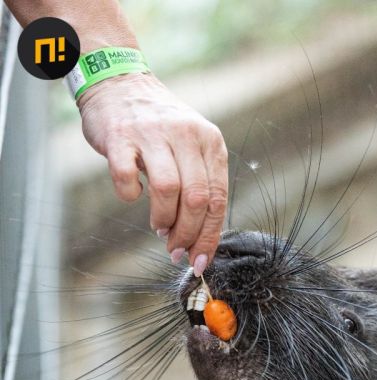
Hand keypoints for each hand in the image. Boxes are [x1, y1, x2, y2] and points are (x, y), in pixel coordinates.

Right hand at [78, 72, 227, 275]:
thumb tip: (197, 242)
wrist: (119, 84)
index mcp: (210, 142)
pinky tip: (132, 195)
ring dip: (163, 219)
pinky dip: (130, 195)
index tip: (200, 260)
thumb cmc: (158, 129)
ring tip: (158, 226)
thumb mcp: (191, 148)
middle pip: (197, 199)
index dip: (209, 236)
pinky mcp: (120, 136)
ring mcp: (152, 133)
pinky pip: (127, 177)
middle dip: (187, 234)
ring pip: (168, 190)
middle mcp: (186, 134)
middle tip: (175, 249)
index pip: (218, 199)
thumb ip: (199, 187)